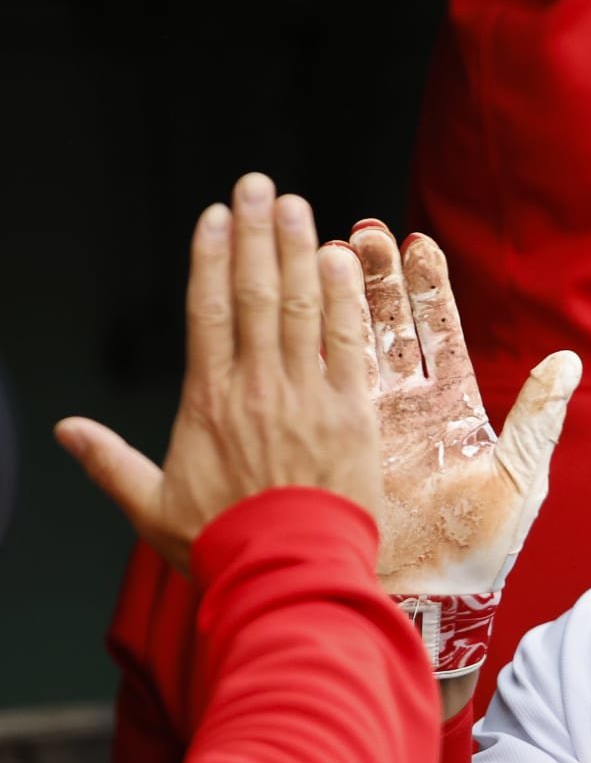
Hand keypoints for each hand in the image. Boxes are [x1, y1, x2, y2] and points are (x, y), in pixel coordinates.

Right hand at [57, 174, 380, 570]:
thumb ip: (110, 463)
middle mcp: (256, 386)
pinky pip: (349, 341)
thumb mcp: (150, 507)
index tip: (216, 218)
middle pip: (255, 292)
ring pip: (301, 305)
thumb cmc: (220, 546)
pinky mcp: (351, 412)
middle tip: (259, 187)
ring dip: (298, 249)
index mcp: (208, 401)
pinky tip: (342, 259)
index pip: (207, 311)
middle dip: (256, 234)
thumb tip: (68, 432)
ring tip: (296, 206)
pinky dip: (345, 296)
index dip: (211, 257)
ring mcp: (306, 395)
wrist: (287, 575)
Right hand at [345, 221, 579, 596]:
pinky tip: (294, 310)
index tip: (416, 245)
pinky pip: (319, 389)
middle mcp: (406, 408)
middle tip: (361, 233)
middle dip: (376, 279)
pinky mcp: (336, 446)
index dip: (426, 290)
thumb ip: (539, 417)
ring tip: (325, 249)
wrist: (429, 601)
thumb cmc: (480, 548)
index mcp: (450, 408)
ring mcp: (367, 424)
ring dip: (337, 301)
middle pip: (387, 327)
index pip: (436, 333)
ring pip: (348, 348)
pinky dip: (308, 350)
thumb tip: (567, 362)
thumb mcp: (519, 478)